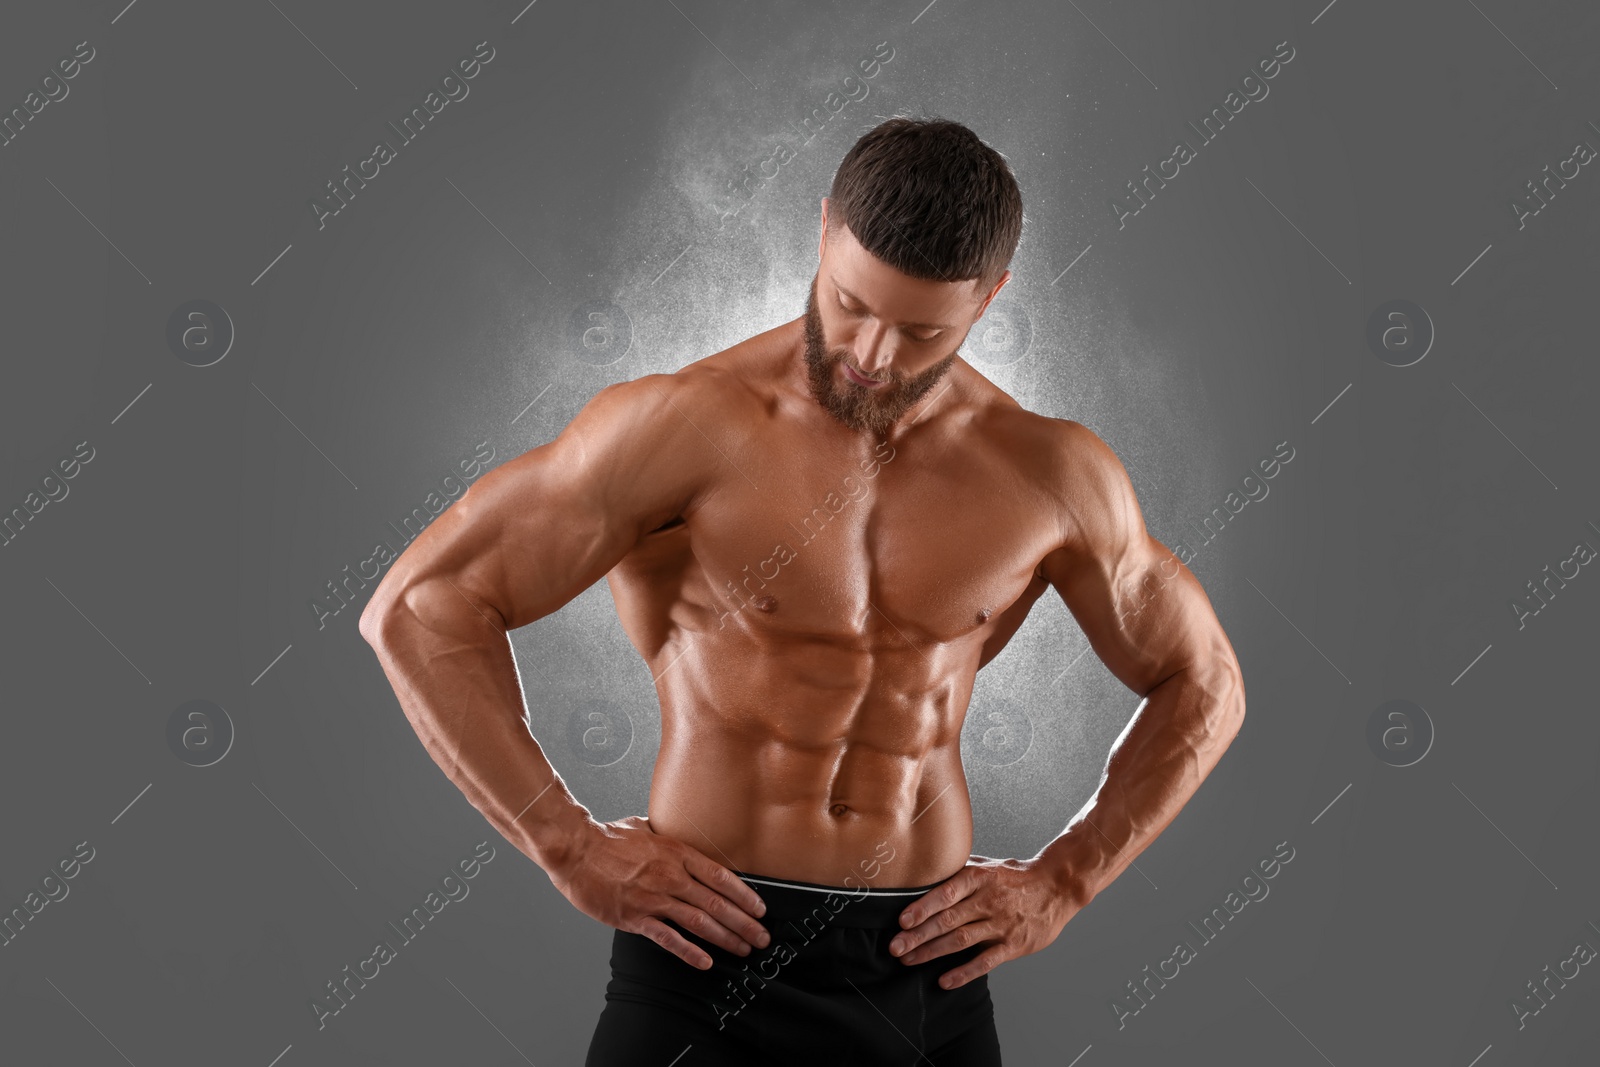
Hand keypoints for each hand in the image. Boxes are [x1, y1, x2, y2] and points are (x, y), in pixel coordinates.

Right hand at [545, 814, 770, 969]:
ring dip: (726, 938)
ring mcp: (654, 898)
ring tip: (743, 950)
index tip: (759, 909)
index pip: (721, 876)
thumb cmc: (607, 838)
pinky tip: (706, 962)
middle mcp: (671, 876)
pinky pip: (668, 939)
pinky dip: (689, 952)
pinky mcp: (636, 918)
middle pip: (717, 903)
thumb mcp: (646, 828)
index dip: (745, 895)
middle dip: (744, 923)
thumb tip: (680, 836)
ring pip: (700, 923)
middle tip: (761, 937)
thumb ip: (668, 836)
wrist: (575, 851)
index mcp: (677, 853)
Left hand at [888, 854, 1083, 988]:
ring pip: (961, 940)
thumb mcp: (988, 865)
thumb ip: (959, 870)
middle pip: (948, 920)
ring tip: (909, 960)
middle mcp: (988, 900)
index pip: (946, 893)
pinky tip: (945, 981)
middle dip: (918, 935)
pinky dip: (964, 973)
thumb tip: (927, 870)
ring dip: (932, 952)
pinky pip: (985, 961)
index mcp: (979, 878)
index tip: (902, 921)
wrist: (1058, 886)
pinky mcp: (1014, 945)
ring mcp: (1001, 924)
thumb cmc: (1017, 876)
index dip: (923, 907)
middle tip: (895, 947)